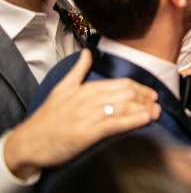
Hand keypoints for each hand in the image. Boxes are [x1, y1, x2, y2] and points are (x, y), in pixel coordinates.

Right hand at [4, 49, 159, 179]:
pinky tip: (146, 119)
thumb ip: (78, 70)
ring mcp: (90, 115)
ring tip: (156, 111)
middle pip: (126, 93)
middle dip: (145, 97)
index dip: (139, 88)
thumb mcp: (62, 88)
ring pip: (124, 107)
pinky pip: (116, 123)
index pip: (121, 84)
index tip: (151, 93)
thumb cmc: (47, 117)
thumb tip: (87, 53)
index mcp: (86, 88)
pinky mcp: (89, 132)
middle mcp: (90, 99)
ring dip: (144, 108)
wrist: (29, 141)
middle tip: (157, 102)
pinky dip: (134, 120)